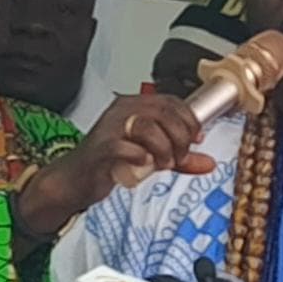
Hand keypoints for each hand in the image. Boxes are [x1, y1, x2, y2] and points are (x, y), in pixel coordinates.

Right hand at [17, 92, 210, 238]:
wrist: (74, 180)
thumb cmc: (109, 163)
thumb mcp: (151, 157)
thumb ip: (179, 158)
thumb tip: (208, 162)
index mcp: (133, 106)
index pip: (171, 102)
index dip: (189, 120)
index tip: (196, 138)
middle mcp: (122, 111)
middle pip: (163, 112)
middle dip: (180, 136)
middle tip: (179, 156)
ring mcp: (109, 128)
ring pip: (148, 127)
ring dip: (163, 148)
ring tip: (163, 164)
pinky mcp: (100, 148)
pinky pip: (125, 147)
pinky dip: (140, 157)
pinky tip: (142, 166)